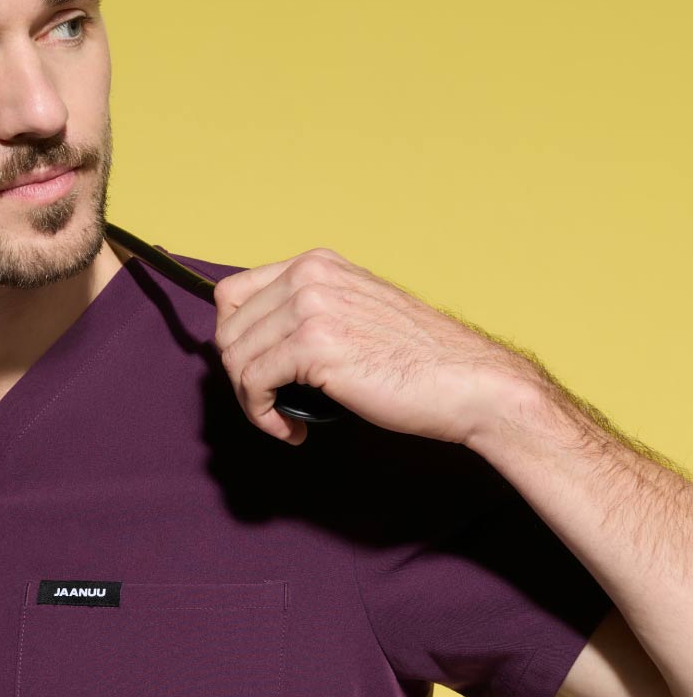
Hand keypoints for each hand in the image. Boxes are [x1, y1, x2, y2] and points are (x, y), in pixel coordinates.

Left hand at [213, 247, 540, 446]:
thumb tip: (256, 343)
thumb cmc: (417, 362)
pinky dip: (263, 417)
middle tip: (271, 405)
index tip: (257, 374)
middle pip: (227, 331)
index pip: (232, 295)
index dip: (235, 341)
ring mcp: (310, 307)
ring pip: (235, 360)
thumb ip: (308, 315)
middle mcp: (309, 276)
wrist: (468, 383)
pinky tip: (292, 432)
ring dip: (252, 402)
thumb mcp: (354, 315)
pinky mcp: (313, 345)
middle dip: (240, 377)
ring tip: (284, 422)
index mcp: (316, 264)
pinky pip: (253, 385)